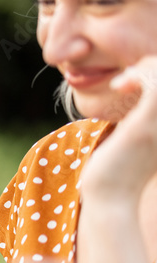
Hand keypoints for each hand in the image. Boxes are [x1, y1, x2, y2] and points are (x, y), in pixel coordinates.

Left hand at [81, 56, 156, 201]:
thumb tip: (139, 88)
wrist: (110, 195)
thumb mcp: (138, 135)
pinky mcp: (147, 124)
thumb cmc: (119, 167)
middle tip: (127, 80)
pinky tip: (119, 85)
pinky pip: (154, 82)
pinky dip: (138, 73)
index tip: (133, 81)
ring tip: (122, 82)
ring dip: (145, 68)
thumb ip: (146, 116)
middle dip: (153, 66)